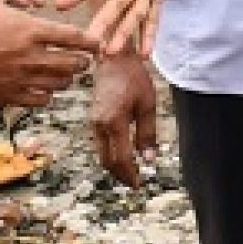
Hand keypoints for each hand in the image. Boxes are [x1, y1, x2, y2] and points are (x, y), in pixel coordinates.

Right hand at [0, 0, 99, 106]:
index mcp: (30, 30)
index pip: (73, 38)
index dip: (90, 41)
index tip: (96, 43)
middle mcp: (30, 57)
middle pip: (73, 64)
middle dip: (83, 62)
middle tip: (84, 59)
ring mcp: (20, 79)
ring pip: (60, 84)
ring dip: (67, 78)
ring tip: (66, 74)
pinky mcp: (8, 96)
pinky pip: (40, 100)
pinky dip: (48, 95)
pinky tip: (44, 88)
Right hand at [87, 53, 161, 186]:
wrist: (113, 59)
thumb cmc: (134, 78)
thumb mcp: (147, 105)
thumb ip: (148, 133)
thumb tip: (149, 159)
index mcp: (114, 122)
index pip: (121, 158)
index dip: (130, 174)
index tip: (140, 184)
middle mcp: (100, 125)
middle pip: (108, 161)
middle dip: (121, 175)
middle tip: (135, 183)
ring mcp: (93, 122)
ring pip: (102, 154)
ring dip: (115, 167)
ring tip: (130, 173)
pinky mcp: (93, 119)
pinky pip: (100, 144)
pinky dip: (110, 155)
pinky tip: (122, 156)